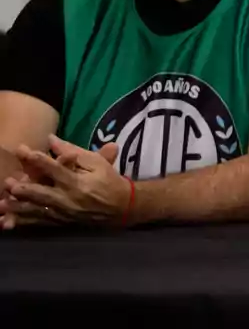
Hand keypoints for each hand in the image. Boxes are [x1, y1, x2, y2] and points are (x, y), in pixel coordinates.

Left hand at [0, 137, 128, 229]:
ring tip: (2, 204)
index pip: (54, 168)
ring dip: (17, 208)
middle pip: (41, 193)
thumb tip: (51, 140)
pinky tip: (7, 223)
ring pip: (35, 211)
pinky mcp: (59, 222)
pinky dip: (22, 223)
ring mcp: (62, 213)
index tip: (22, 150)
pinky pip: (38, 223)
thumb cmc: (108, 180)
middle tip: (9, 182)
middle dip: (23, 189)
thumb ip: (72, 152)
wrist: (121, 207)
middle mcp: (67, 199)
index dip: (37, 159)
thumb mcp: (96, 162)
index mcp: (78, 181)